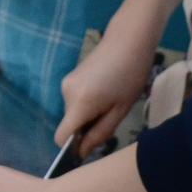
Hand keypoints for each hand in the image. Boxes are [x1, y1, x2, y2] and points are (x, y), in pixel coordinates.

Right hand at [59, 28, 155, 156]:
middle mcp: (66, 94)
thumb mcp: (120, 109)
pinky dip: (86, 104)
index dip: (72, 146)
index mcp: (79, 104)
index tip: (90, 145)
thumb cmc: (130, 75)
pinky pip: (75, 101)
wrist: (128, 40)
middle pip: (69, 124)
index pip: (61, 137)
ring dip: (88, 114)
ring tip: (111, 100)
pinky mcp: (69, 78)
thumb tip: (82, 152)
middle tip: (111, 116)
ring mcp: (66, 84)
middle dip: (86, 128)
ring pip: (73, 112)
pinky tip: (105, 91)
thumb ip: (100, 133)